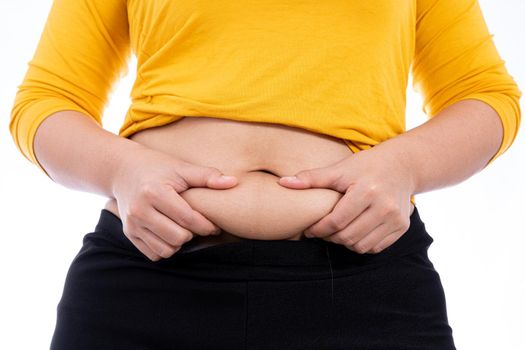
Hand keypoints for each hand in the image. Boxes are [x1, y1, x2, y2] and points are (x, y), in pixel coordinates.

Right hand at [111, 144, 238, 260]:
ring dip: (180, 243)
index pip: (188, 219)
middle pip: (178, 238)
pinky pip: (154, 254)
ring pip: (166, 250)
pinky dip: (166, 248)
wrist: (123, 170)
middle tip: (199, 226)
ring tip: (185, 229)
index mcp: (154, 192)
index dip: (207, 225)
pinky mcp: (128, 233)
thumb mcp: (182, 168)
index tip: (214, 224)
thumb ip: (208, 176)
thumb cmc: (159, 167)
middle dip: (194, 234)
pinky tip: (171, 233)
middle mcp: (140, 210)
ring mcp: (132, 224)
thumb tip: (234, 182)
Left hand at [277, 145, 414, 253]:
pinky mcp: (402, 227)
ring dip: (344, 243)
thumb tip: (282, 183)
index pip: (337, 221)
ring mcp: (395, 218)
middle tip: (321, 231)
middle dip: (329, 237)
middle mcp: (384, 206)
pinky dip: (361, 244)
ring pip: (361, 245)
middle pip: (348, 236)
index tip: (309, 229)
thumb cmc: (365, 166)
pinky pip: (375, 247)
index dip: (319, 229)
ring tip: (336, 232)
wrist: (402, 166)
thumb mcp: (339, 169)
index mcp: (366, 191)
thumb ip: (311, 178)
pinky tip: (353, 233)